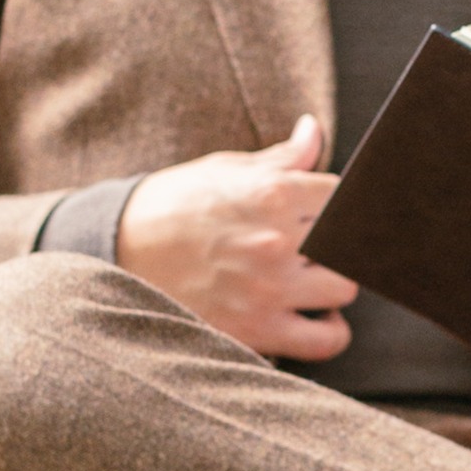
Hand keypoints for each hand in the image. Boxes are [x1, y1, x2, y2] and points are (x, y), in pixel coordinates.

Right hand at [115, 114, 360, 360]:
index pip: (347, 197)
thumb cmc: (176, 205)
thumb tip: (314, 129)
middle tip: (319, 248)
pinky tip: (312, 318)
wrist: (117, 250)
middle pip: (353, 244)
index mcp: (271, 193)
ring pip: (345, 290)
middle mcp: (275, 241)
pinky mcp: (256, 331)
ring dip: (334, 287)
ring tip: (314, 283)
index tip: (329, 214)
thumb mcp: (224, 170)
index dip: (344, 205)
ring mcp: (267, 289)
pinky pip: (326, 341)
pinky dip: (328, 332)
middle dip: (340, 245)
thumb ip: (281, 159)